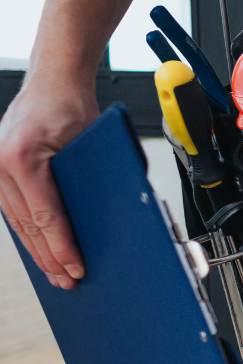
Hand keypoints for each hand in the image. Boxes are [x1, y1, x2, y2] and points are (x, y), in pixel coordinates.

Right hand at [0, 75, 96, 287]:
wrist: (52, 82)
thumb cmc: (73, 108)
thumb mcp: (93, 146)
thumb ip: (95, 182)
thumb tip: (110, 221)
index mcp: (23, 157)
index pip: (46, 216)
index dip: (62, 248)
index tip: (76, 269)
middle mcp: (0, 162)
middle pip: (28, 225)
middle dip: (50, 258)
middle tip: (69, 282)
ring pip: (16, 221)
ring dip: (37, 250)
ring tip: (56, 274)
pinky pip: (12, 209)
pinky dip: (27, 231)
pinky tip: (40, 250)